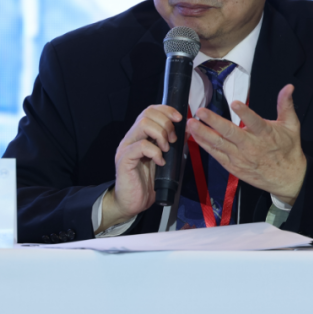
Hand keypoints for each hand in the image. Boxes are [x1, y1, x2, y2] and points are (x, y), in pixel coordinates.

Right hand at [99, 104, 182, 231]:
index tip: (179, 118)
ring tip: (166, 150)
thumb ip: (172, 144)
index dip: (166, 110)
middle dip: (166, 123)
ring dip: (160, 135)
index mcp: (140, 135)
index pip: (150, 110)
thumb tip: (187, 130)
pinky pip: (141, 146)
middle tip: (173, 140)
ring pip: (143, 125)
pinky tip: (160, 162)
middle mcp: (131, 137)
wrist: (132, 203)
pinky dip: (155, 152)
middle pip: (147, 114)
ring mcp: (126, 147)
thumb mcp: (164, 159)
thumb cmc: (148, 182)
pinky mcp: (124, 159)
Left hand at [186, 84, 305, 204]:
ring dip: (204, 134)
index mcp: (265, 134)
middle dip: (214, 122)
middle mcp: (251, 146)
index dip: (245, 113)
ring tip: (191, 124)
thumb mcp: (291, 126)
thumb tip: (288, 87)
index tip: (235, 103)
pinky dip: (205, 146)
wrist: (288, 179)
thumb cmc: (288, 149)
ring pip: (219, 145)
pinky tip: (195, 136)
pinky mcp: (233, 166)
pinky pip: (216, 155)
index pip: (254, 122)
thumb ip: (286, 105)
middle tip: (201, 112)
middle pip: (231, 133)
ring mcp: (240, 157)